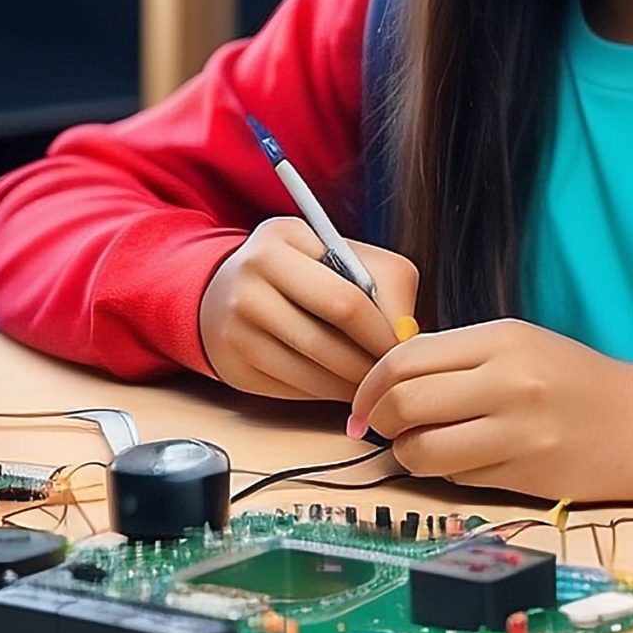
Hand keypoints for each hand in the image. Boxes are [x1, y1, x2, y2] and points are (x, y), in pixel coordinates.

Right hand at [197, 216, 418, 400]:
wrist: (228, 290)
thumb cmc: (303, 273)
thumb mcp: (343, 256)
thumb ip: (385, 284)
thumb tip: (404, 337)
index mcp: (281, 240)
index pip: (347, 301)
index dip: (383, 334)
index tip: (402, 348)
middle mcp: (250, 282)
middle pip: (328, 343)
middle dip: (369, 366)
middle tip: (389, 374)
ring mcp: (236, 327)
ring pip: (312, 375)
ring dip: (350, 386)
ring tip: (369, 380)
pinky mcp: (233, 365)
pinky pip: (293, 390)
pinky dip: (324, 393)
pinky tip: (335, 382)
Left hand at [351, 319, 632, 500]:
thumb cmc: (577, 381)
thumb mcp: (519, 345)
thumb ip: (457, 357)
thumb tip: (386, 384)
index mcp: (502, 338)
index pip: (406, 358)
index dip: (370, 385)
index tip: (362, 403)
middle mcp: (508, 382)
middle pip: (405, 403)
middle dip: (378, 421)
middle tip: (378, 428)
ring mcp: (518, 432)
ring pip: (422, 450)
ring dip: (405, 454)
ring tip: (417, 448)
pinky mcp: (526, 476)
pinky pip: (456, 478)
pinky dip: (443, 473)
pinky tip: (459, 461)